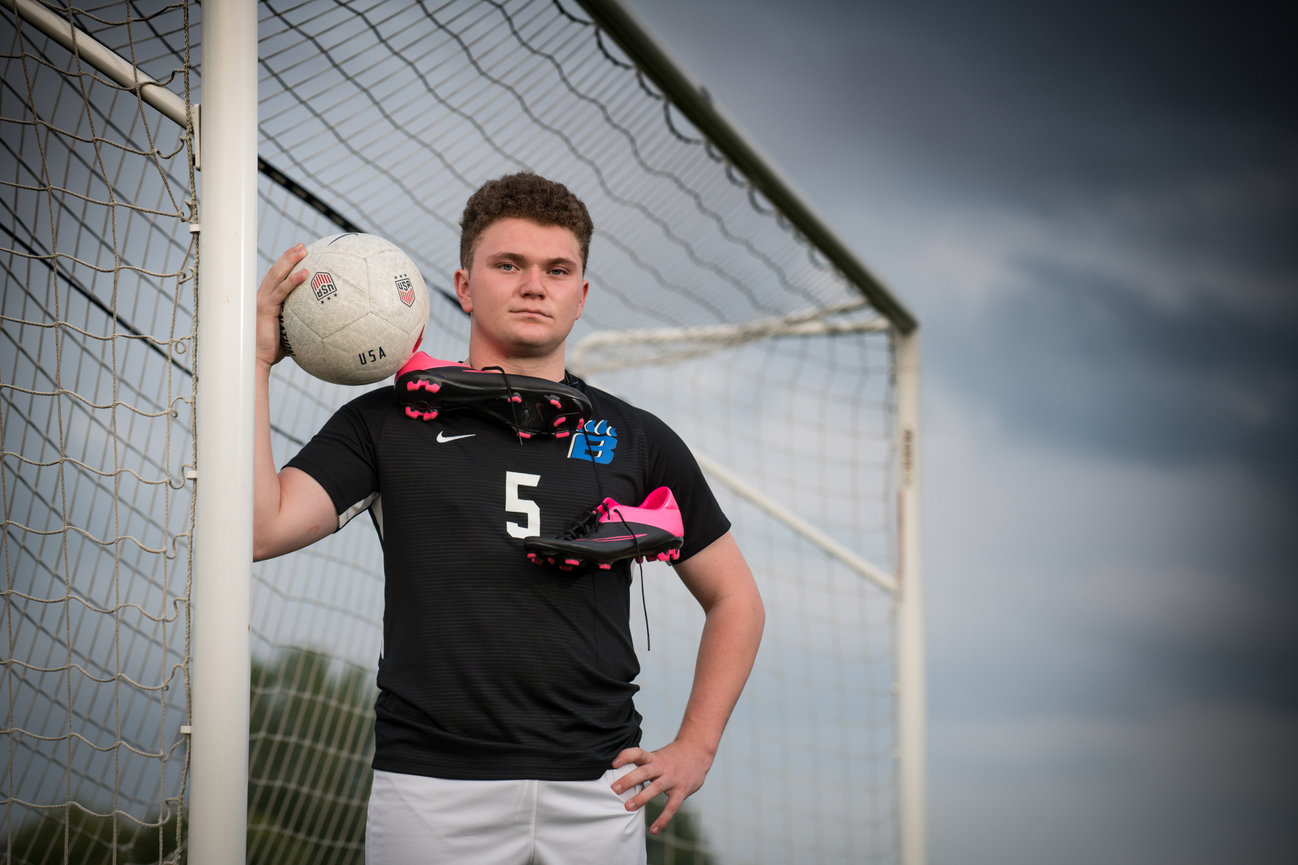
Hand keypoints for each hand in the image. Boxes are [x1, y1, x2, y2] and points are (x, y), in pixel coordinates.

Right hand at [255, 244, 307, 369]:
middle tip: (302, 245)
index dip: (285, 263)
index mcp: (265, 300)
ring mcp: (262, 301)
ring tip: (304, 250)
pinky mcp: (266, 309)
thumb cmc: (273, 349)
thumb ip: (296, 322)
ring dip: (291, 261)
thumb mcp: (286, 331)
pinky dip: (293, 281)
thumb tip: (318, 323)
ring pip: (277, 276)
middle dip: (289, 256)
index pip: (275, 277)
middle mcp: (261, 297)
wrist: (257, 360)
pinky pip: (282, 292)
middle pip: (275, 271)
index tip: (297, 252)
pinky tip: (305, 273)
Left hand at [610, 739, 713, 834]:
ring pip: (655, 788)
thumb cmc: (672, 756)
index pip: (638, 753)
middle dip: (628, 780)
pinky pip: (671, 807)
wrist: (698, 752)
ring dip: (641, 797)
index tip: (613, 763)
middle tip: (614, 789)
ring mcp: (672, 778)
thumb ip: (642, 764)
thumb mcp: (657, 755)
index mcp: (653, 757)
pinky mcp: (681, 790)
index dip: (626, 756)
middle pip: (644, 771)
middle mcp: (662, 766)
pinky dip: (663, 819)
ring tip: (628, 807)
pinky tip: (654, 830)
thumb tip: (618, 773)